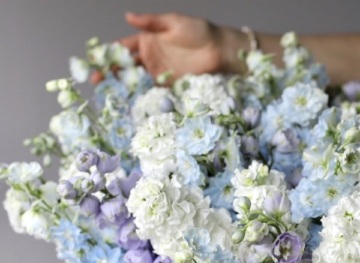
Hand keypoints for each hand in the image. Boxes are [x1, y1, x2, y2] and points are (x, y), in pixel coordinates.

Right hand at [92, 12, 243, 83]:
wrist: (219, 50)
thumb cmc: (198, 31)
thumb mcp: (173, 22)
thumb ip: (151, 22)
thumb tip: (128, 17)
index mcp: (147, 40)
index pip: (122, 47)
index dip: (108, 53)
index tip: (94, 60)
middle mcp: (150, 57)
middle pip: (125, 66)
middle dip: (109, 73)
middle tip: (95, 81)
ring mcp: (159, 73)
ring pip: (136, 80)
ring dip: (121, 87)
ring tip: (107, 94)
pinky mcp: (170, 86)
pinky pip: (152, 91)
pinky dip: (141, 96)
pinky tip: (130, 102)